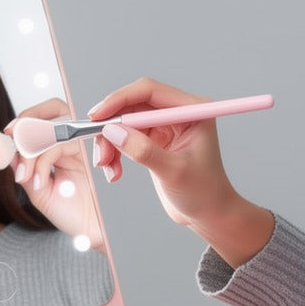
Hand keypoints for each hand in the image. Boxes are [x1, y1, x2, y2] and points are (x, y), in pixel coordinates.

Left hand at [9, 98, 103, 248]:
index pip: (44, 121)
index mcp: (64, 150)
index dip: (25, 121)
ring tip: (26, 175)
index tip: (6, 133)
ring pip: (57, 127)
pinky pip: (63, 144)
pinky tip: (41, 183)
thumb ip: (25, 171)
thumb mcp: (40, 193)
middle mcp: (77, 144)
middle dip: (30, 119)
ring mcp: (87, 148)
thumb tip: (5, 149)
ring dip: (33, 148)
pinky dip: (44, 160)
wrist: (94, 236)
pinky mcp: (95, 154)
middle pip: (56, 109)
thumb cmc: (74, 216)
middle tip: (12, 136)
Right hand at [89, 77, 274, 267]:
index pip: (149, 91)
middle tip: (100, 155)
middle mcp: (177, 112)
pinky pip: (124, 138)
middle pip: (132, 106)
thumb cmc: (203, 193)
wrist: (207, 214)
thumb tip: (113, 132)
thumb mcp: (173, 172)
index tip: (97, 117)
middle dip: (111, 129)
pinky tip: (114, 173)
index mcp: (191, 110)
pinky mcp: (153, 140)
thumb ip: (144, 151)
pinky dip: (114, 154)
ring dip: (109, 144)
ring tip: (108, 169)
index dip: (119, 100)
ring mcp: (164, 126)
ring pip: (124, 124)